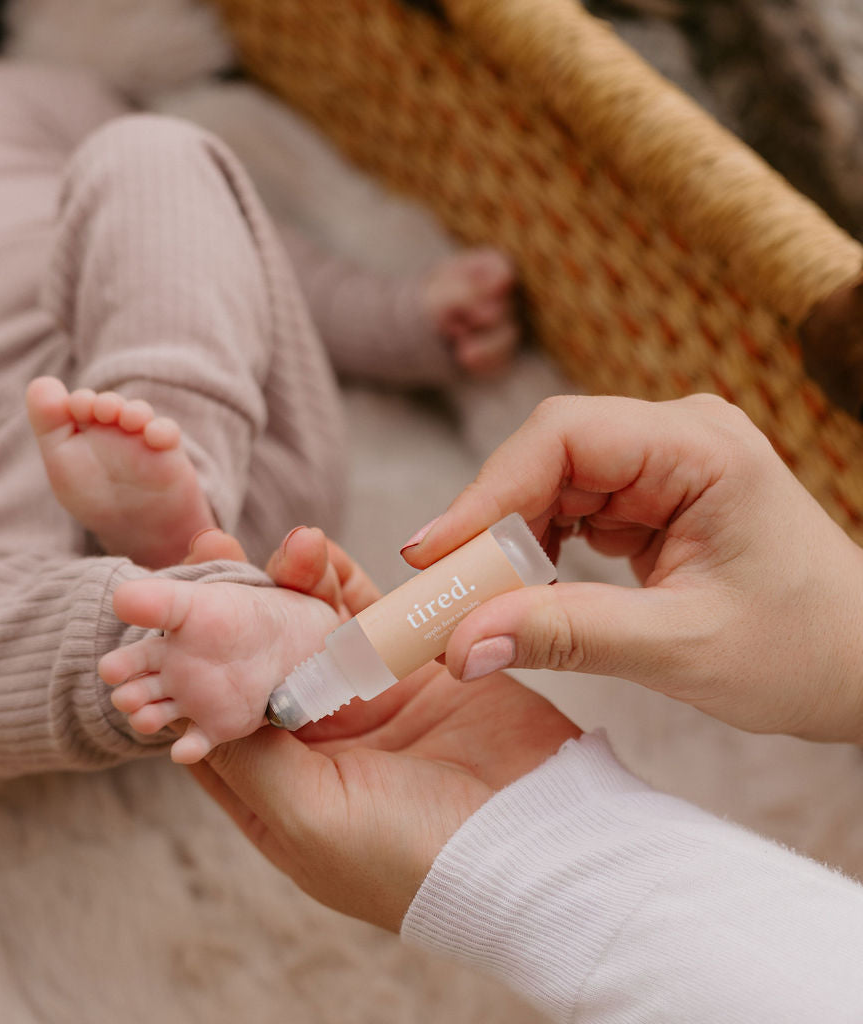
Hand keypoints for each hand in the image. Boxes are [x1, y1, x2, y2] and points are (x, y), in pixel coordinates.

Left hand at [185, 526, 580, 930]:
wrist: (536, 842)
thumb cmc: (411, 857)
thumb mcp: (308, 819)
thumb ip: (246, 758)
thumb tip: (187, 711)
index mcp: (278, 790)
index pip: (212, 719)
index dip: (182, 665)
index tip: (158, 611)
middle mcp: (315, 744)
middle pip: (260, 661)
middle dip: (236, 608)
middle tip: (210, 551)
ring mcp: (364, 702)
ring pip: (312, 629)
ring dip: (294, 583)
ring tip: (284, 542)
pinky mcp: (413, 669)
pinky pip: (369, 614)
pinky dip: (343, 581)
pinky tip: (320, 550)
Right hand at [403, 394, 862, 741]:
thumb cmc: (806, 649)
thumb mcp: (681, 647)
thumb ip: (566, 637)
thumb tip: (462, 644)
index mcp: (701, 448)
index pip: (564, 436)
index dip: (487, 491)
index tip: (433, 552)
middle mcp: (677, 439)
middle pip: (546, 458)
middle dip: (488, 525)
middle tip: (441, 590)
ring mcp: (662, 466)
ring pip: (548, 484)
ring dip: (506, 543)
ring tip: (477, 600)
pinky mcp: (650, 499)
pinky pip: (568, 511)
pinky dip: (534, 553)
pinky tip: (520, 591)